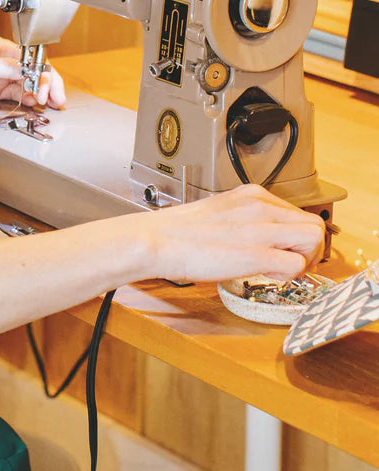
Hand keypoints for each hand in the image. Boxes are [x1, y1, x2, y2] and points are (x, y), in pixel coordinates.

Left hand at [0, 36, 65, 108]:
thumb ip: (5, 68)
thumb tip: (30, 71)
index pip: (31, 60)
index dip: (45, 75)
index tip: (48, 91)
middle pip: (32, 73)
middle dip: (47, 86)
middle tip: (55, 103)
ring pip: (25, 86)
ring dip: (38, 95)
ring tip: (48, 107)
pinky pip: (12, 96)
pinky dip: (25, 101)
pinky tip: (32, 106)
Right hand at [147, 184, 325, 284]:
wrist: (156, 240)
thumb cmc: (180, 232)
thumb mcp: (222, 212)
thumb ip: (248, 218)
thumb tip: (266, 235)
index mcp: (251, 195)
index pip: (300, 213)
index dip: (297, 236)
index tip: (285, 249)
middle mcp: (260, 206)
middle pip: (315, 224)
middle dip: (309, 248)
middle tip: (288, 263)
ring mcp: (260, 229)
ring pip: (314, 240)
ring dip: (305, 260)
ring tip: (279, 269)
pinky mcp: (256, 254)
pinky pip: (297, 265)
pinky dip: (289, 275)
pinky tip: (266, 275)